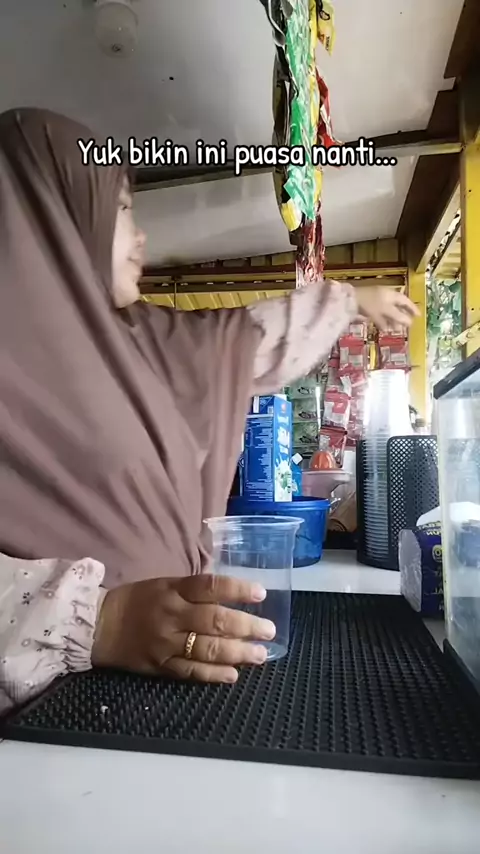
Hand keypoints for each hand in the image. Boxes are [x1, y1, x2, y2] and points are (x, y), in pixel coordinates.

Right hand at [92, 574, 274, 683]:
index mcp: (173, 590)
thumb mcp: (165, 584)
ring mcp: (166, 643)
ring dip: (237, 653)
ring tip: (260, 655)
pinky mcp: (160, 665)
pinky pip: (190, 672)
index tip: (261, 593)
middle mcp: (171, 615)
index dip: (237, 589)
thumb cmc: (139, 600)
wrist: (100, 625)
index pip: (209, 586)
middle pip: (214, 620)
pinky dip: (213, 675)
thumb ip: (195, 589)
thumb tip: (232, 590)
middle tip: (269, 630)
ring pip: (206, 649)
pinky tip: (233, 675)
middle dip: (246, 626)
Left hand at [355, 286, 419, 330]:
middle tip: (408, 324)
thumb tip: (405, 324)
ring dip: (394, 319)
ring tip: (398, 329)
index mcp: (391, 294)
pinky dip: (384, 320)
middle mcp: (386, 296)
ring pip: (389, 311)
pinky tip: (385, 328)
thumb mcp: (383, 311)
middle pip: (398, 306)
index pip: (405, 301)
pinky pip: (380, 314)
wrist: (349, 300)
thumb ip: (395, 318)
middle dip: (403, 315)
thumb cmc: (368, 303)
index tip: (418, 316)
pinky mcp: (369, 306)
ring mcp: (377, 301)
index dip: (412, 309)